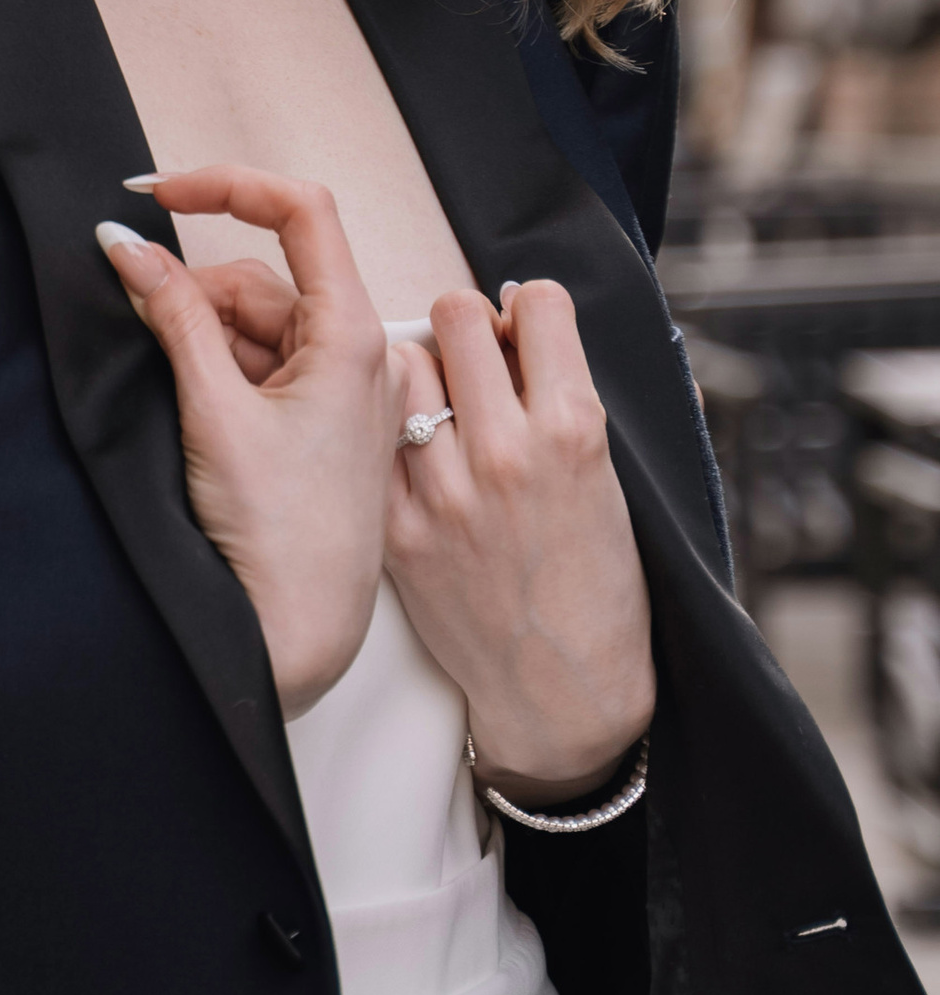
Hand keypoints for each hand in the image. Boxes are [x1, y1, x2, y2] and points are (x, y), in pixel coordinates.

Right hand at [98, 170, 394, 716]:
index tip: (153, 194)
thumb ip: (171, 315)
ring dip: (202, 341)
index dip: (225, 186)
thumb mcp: (213, 410)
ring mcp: (341, 392)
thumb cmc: (279, 534)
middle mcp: (359, 355)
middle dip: (194, 293)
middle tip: (144, 337)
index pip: (299, 211)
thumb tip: (126, 245)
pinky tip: (197, 421)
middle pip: (263, 277)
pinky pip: (261, 369)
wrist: (301, 632)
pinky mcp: (319, 426)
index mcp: (353, 335)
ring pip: (255, 326)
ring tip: (182, 407)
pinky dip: (217, 375)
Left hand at [386, 280, 653, 798]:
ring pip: (402, 367)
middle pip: (454, 316)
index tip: (524, 333)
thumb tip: (543, 319)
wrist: (562, 689)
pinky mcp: (398, 528)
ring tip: (442, 409)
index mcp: (574, 430)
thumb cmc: (601, 586)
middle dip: (466, 327)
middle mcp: (505, 452)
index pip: (537, 304)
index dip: (529, 311)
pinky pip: (375, 437)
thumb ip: (580, 398)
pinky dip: (390, 434)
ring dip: (422, 375)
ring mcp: (444, 492)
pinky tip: (414, 456)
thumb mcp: (618, 481)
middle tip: (472, 359)